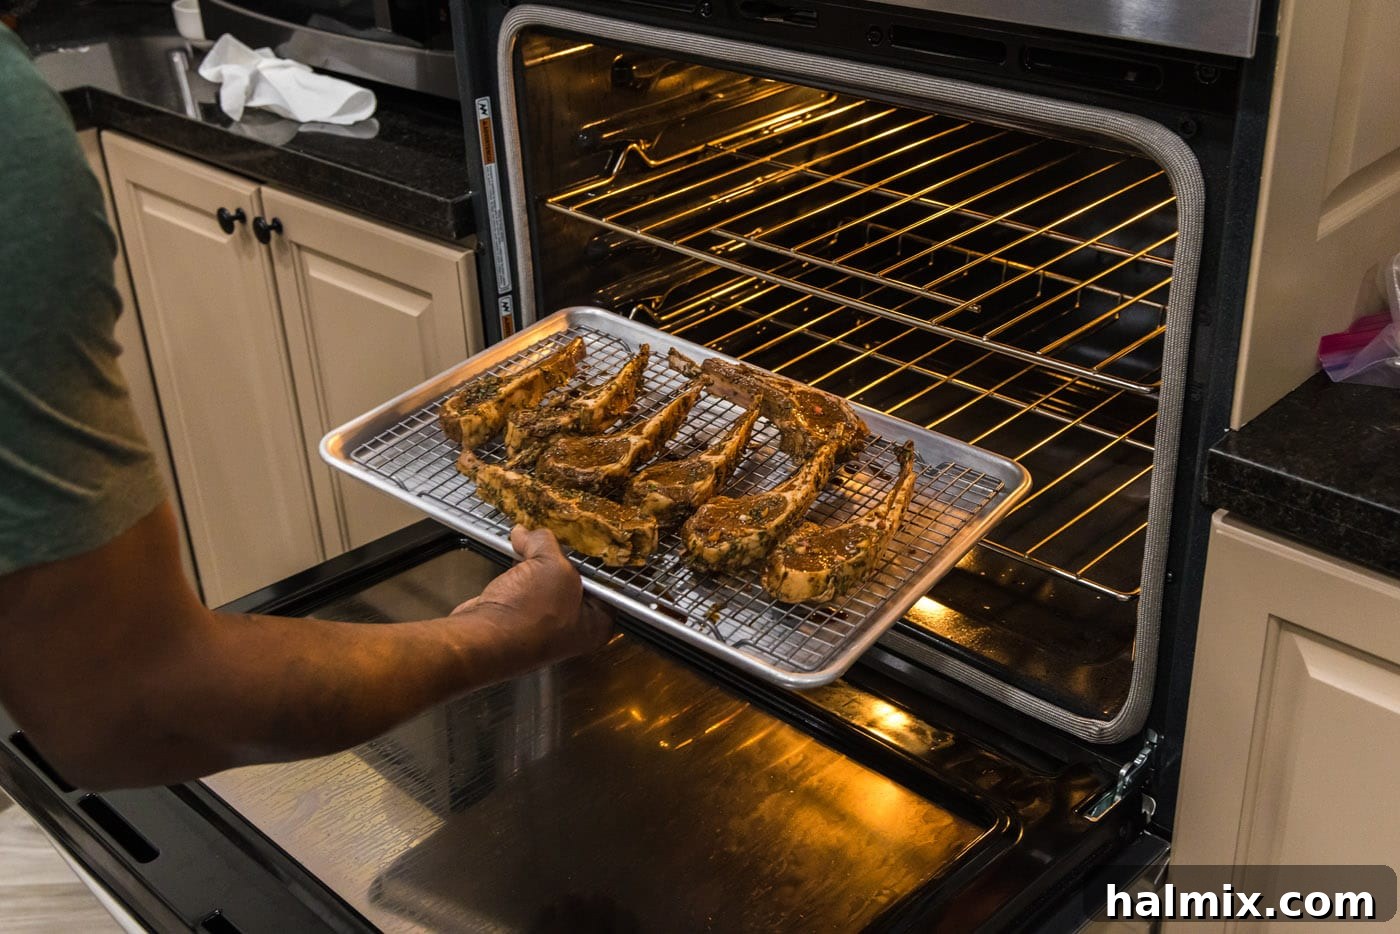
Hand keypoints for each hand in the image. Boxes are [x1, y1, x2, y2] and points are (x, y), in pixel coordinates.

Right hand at [454, 526, 614, 668]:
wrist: (483, 638)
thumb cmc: (530, 614)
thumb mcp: (551, 565)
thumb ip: (545, 543)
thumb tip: (528, 533)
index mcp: (595, 623)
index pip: (603, 582)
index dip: (590, 557)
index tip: (579, 537)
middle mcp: (572, 628)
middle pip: (571, 578)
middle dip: (556, 556)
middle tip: (549, 538)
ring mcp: (543, 625)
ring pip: (543, 581)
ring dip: (533, 561)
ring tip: (526, 542)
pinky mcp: (516, 619)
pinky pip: (522, 587)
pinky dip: (516, 571)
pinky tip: (512, 552)